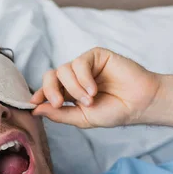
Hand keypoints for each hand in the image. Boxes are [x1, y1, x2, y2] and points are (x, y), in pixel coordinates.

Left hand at [30, 47, 161, 127]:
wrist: (139, 103)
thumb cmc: (114, 111)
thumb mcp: (82, 118)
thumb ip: (59, 114)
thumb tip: (35, 110)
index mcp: (68, 92)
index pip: (46, 89)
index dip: (39, 94)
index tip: (33, 103)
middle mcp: (74, 78)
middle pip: (50, 76)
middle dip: (50, 90)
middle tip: (59, 103)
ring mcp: (84, 66)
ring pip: (64, 70)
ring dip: (74, 88)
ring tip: (90, 100)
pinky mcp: (96, 56)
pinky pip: (79, 62)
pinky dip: (83, 78)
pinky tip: (94, 90)